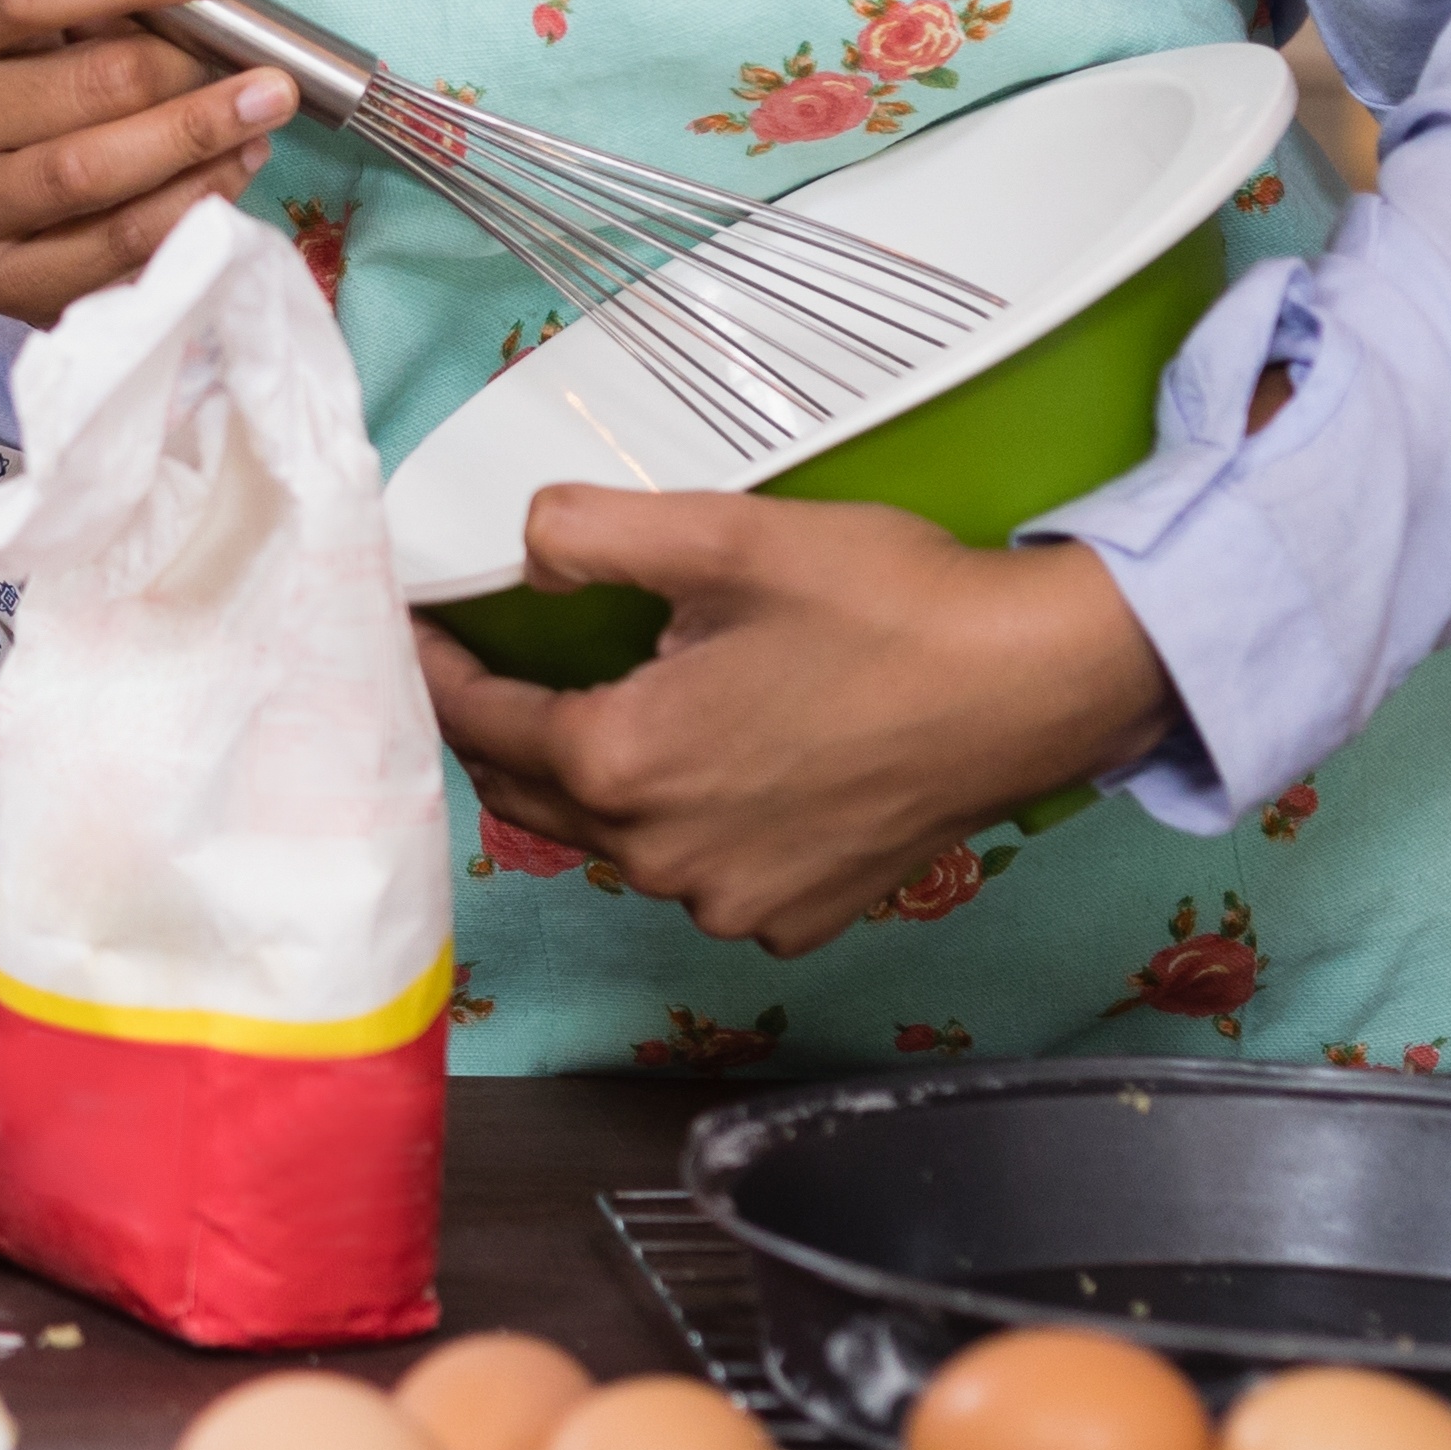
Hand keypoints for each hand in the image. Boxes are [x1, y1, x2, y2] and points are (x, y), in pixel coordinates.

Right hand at [0, 0, 301, 326]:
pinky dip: (186, 209)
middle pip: (75, 88)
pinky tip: (234, 170)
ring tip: (265, 112)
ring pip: (90, 173)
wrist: (33, 185)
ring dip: (197, 139)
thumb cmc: (66, 55)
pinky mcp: (0, 282)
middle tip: (261, 65)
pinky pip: (109, 250)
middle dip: (183, 69)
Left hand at [418, 489, 1187, 956]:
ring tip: (610, 707)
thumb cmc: (891, 605)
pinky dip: (683, 828)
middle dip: (497, 729)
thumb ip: (594, 533)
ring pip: (613, 842)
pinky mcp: (795, 916)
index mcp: (623, 761)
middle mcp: (662, 855)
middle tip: (491, 666)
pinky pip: (699, 875)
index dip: (432, 670)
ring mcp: (730, 899)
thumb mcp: (730, 536)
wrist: (1037, 684)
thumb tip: (522, 546)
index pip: (476, 721)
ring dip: (592, 783)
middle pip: (529, 793)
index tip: (412, 632)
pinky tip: (716, 769)